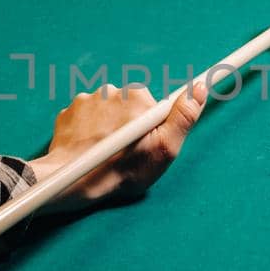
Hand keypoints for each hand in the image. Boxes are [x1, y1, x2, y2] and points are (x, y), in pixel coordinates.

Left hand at [29, 83, 206, 213]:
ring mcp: (88, 98)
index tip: (144, 141)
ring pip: (108, 111)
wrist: (72, 181)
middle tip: (126, 153)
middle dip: (131, 126)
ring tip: (106, 153)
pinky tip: (89, 147)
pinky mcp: (69, 109)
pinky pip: (87, 116)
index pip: (154, 107)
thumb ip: (184, 118)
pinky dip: (89, 129)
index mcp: (139, 96)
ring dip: (109, 127)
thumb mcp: (164, 149)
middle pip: (131, 107)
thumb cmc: (121, 170)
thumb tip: (200, 89)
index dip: (151, 127)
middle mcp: (113, 90)